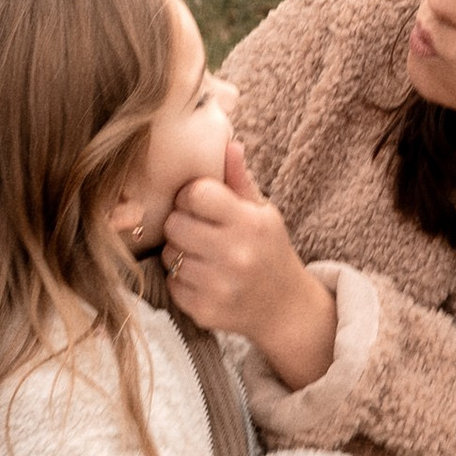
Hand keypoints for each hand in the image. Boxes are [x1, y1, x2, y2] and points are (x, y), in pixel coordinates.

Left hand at [162, 140, 338, 391]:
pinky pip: (172, 284)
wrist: (285, 308)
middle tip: (197, 230)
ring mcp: (219, 286)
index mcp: (250, 223)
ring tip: (202, 255)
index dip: (191, 195)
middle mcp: (235, 255)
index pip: (196, 194)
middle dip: (181, 224)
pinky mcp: (205, 311)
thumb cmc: (270, 251)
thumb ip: (240, 180)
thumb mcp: (264, 213)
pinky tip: (202, 278)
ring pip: (169, 255)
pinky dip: (181, 280)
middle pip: (175, 224)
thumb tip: (228, 143)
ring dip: (180, 253)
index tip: (200, 203)